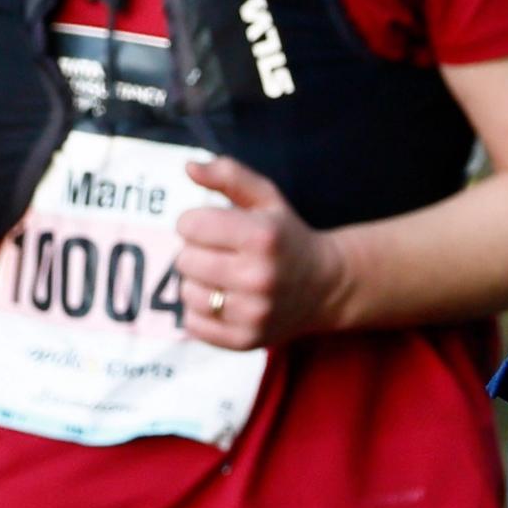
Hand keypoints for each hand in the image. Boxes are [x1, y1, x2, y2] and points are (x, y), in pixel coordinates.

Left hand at [172, 154, 351, 351]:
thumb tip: (188, 167)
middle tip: (222, 252)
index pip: (189, 225)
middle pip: (184, 259)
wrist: (323, 286)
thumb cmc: (286, 236)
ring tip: (224, 276)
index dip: (195, 221)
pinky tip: (225, 300)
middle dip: (197, 251)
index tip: (214, 225)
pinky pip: (193, 323)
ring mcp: (252, 313)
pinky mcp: (244, 340)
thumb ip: (228, 175)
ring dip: (198, 282)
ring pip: (186, 292)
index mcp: (262, 236)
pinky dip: (201, 311)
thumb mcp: (266, 197)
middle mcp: (259, 277)